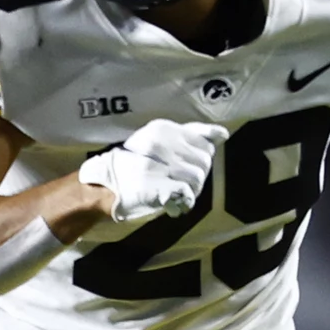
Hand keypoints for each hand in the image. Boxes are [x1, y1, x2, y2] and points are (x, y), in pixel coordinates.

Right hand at [82, 119, 225, 221]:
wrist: (107, 185)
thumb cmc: (135, 164)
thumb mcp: (158, 140)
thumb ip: (191, 135)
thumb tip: (223, 134)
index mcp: (163, 128)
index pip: (204, 140)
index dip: (202, 155)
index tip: (188, 163)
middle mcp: (162, 143)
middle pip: (204, 161)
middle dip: (197, 175)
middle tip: (178, 181)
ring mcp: (160, 164)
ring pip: (199, 178)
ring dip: (191, 189)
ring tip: (174, 191)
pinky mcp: (160, 185)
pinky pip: (188, 193)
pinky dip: (184, 201)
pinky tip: (172, 201)